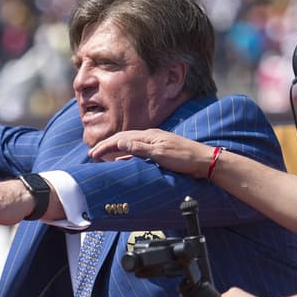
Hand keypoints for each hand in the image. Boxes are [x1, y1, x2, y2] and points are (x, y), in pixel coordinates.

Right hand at [89, 129, 211, 178]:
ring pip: (129, 144)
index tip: (92, 154)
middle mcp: (150, 137)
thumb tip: (119, 142)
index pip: (121, 139)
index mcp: (149, 136)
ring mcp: (155, 143)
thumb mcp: (160, 154)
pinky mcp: (160, 151)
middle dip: (106, 146)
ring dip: (114, 149)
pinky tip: (122, 159)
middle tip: (92, 154)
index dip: (105, 145)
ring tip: (103, 155)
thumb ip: (139, 148)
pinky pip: (136, 151)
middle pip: (123, 139)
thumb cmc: (185, 158)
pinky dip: (125, 155)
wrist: (204, 161)